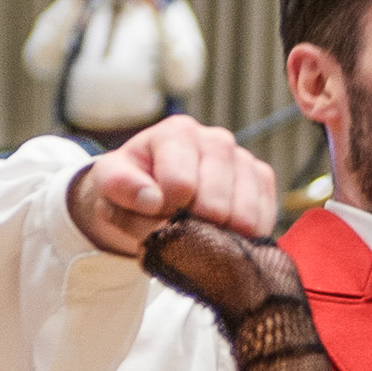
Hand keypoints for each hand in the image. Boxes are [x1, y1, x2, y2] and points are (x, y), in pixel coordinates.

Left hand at [65, 119, 278, 255]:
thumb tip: (151, 199)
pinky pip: (263, 221)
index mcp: (178, 132)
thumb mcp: (108, 181)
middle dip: (193, 227)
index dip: (165, 212)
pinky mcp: (263, 181)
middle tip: (178, 225)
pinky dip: (242, 238)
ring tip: (198, 229)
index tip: (155, 212)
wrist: (154, 192)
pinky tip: (222, 232)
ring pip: (244, 217)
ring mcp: (244, 160)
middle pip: (215, 205)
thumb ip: (118, 185)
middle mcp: (217, 140)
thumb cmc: (132, 185)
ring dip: (218, 236)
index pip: (181, 185)